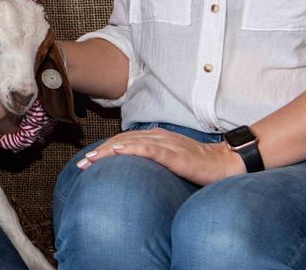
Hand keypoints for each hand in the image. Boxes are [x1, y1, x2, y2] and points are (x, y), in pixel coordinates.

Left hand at [77, 127, 244, 185]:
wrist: (223, 163)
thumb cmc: (197, 163)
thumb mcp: (169, 159)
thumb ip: (152, 159)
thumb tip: (132, 168)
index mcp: (155, 137)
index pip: (123, 140)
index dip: (103, 149)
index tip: (86, 161)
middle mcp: (158, 137)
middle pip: (122, 140)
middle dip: (100, 152)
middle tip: (82, 164)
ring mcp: (167, 144)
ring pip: (132, 143)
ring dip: (109, 151)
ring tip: (91, 160)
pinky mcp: (175, 154)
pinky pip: (151, 149)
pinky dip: (133, 149)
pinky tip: (119, 152)